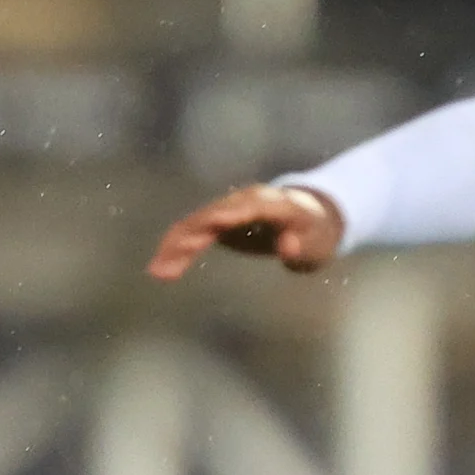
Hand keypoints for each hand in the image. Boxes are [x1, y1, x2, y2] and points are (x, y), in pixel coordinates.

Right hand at [147, 183, 342, 279]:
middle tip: (172, 261)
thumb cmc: (316, 236)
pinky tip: (160, 270)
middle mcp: (245, 201)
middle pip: (213, 215)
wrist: (308, 218)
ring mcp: (228, 208)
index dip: (234, 213)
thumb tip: (287, 246)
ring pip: (194, 224)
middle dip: (192, 236)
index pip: (250, 207)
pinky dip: (175, 250)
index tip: (214, 222)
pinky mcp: (216, 221)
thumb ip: (302, 246)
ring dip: (174, 247)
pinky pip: (191, 234)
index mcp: (273, 204)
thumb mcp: (317, 246)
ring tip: (158, 273)